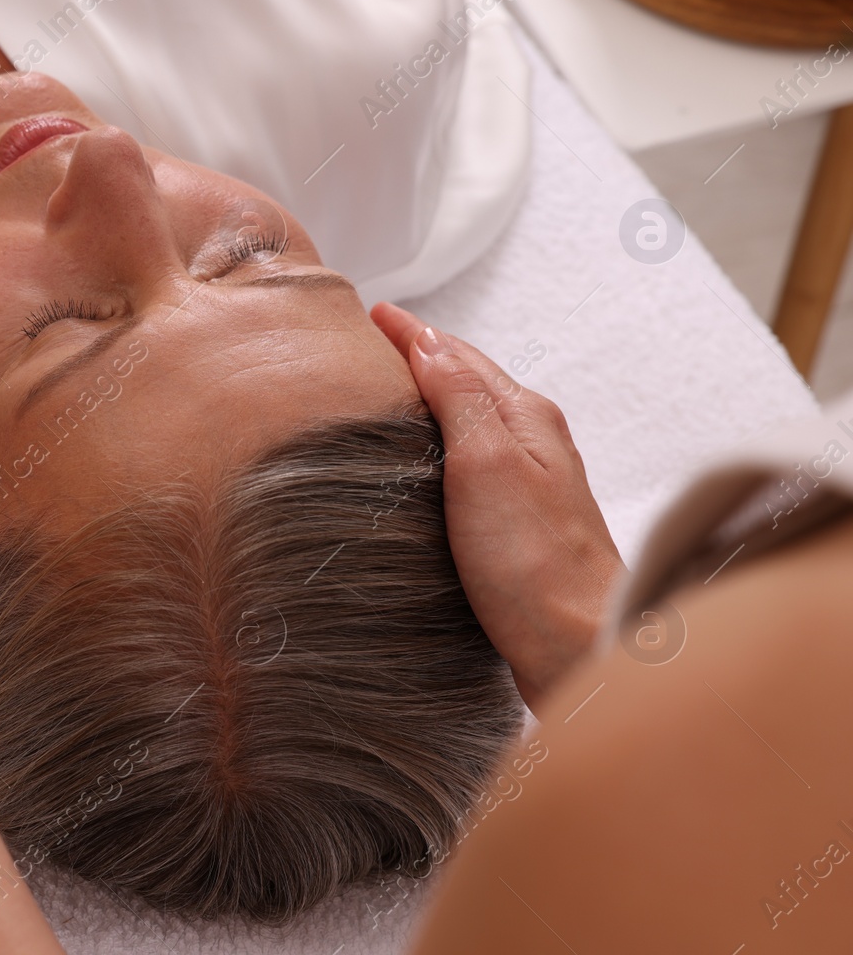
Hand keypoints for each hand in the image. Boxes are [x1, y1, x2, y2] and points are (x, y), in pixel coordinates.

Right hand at [371, 303, 623, 708]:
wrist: (581, 644)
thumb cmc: (536, 563)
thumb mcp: (487, 465)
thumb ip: (460, 400)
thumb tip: (430, 343)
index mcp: (526, 418)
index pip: (458, 356)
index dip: (413, 333)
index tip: (375, 311)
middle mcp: (533, 444)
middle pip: (470, 382)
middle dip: (423, 356)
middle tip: (373, 342)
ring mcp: (528, 485)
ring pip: (472, 422)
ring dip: (432, 400)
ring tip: (389, 393)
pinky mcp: (517, 526)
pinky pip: (471, 464)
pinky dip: (441, 446)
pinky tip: (421, 464)